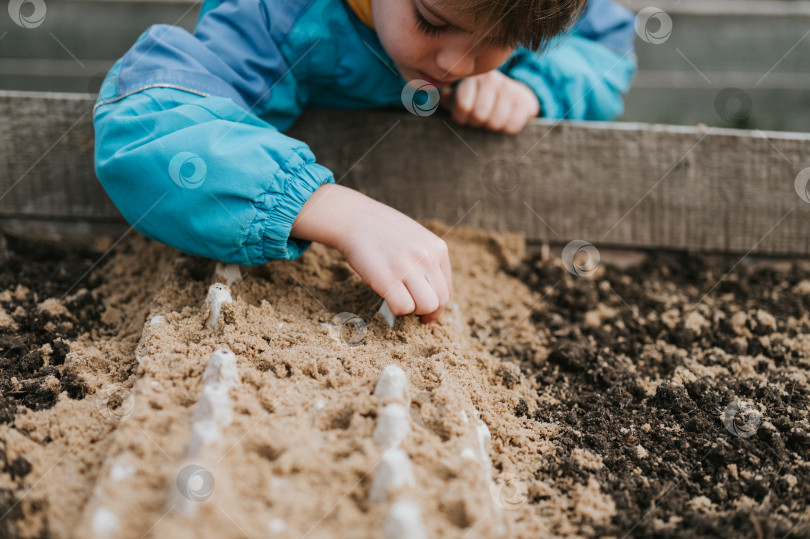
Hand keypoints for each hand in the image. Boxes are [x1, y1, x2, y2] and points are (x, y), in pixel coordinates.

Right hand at [291, 184, 451, 323]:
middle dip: (426, 311)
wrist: (353, 218)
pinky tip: (387, 299)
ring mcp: (408, 268)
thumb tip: (430, 291)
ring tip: (399, 300)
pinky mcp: (387, 278)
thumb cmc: (381, 230)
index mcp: (437, 248)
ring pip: (426, 306)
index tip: (424, 311)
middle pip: (440, 301)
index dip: (436, 305)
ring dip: (412, 310)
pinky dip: (396, 310)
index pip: (446, 288)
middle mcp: (427, 258)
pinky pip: (403, 307)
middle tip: (412, 310)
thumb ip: (425, 260)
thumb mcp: (414, 238)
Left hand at [440, 70, 539, 134]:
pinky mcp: (525, 102)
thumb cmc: (478, 99)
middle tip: (478, 119)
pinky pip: (512, 127)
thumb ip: (445, 97)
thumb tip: (432, 98)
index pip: (463, 105)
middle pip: (479, 116)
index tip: (463, 115)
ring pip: (495, 123)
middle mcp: (492, 79)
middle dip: (476, 122)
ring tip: (490, 119)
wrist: (513, 95)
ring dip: (491, 126)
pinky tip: (505, 120)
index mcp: (471, 77)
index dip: (461, 117)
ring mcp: (510, 89)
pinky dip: (507, 128)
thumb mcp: (458, 95)